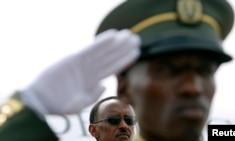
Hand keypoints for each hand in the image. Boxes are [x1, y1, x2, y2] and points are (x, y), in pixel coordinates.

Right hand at [20, 29, 140, 114]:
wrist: (41, 102)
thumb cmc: (59, 106)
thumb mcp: (80, 104)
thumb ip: (93, 95)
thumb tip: (103, 85)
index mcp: (93, 81)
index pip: (113, 67)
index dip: (124, 60)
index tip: (136, 52)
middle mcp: (90, 70)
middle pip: (110, 57)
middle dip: (123, 49)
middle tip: (137, 40)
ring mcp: (82, 64)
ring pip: (103, 52)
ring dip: (116, 43)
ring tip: (128, 35)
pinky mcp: (73, 59)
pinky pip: (90, 49)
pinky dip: (101, 42)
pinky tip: (113, 35)